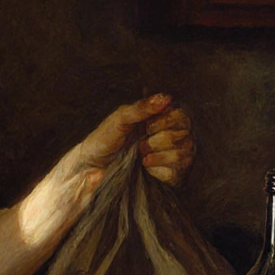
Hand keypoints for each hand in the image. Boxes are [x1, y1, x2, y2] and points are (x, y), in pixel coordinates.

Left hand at [77, 94, 194, 186]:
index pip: (181, 117)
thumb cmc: (102, 141)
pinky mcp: (169, 177)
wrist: (90, 170)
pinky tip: (144, 169)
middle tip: (139, 144)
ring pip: (183, 154)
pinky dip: (157, 171)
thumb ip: (141, 108)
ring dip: (157, 156)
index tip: (146, 127)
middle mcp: (170, 138)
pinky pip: (176, 173)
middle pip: (184, 135)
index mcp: (159, 121)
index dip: (165, 122)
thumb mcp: (119, 120)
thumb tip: (166, 97)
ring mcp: (171, 158)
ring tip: (140, 157)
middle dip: (157, 141)